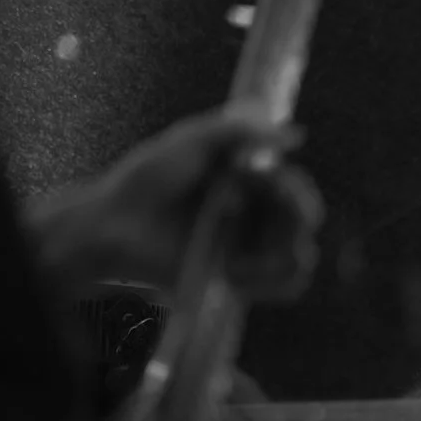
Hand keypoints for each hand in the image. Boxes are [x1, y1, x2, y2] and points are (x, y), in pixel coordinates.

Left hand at [54, 107, 323, 300]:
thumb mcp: (191, 140)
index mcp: (248, 180)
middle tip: (256, 218)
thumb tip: (296, 137)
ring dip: (277, 255)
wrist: (115, 226)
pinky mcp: (237, 281)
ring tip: (236, 252)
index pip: (296, 187)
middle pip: (304, 222)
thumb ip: (240, 131)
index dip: (295, 189)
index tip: (269, 184)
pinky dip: (270, 282)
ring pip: (298, 258)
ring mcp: (247, 249)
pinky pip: (280, 288)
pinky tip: (235, 274)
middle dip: (292, 219)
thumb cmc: (147, 179)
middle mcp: (254, 214)